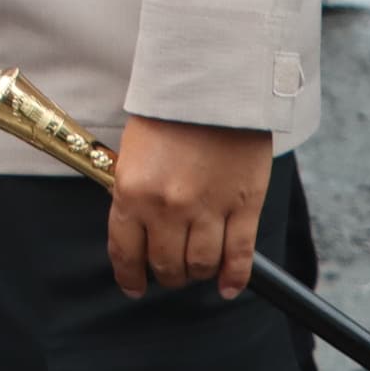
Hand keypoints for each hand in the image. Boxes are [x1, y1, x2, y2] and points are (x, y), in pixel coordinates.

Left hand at [108, 115, 271, 300]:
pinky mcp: (243, 207)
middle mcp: (167, 208)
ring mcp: (208, 210)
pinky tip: (228, 285)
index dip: (129, 276)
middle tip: (169, 271)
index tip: (133, 286)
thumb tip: (136, 229)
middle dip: (166, 274)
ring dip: (197, 273)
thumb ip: (133, 192)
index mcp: (132, 192)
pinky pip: (238, 257)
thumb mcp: (133, 153)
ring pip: (201, 265)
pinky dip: (233, 277)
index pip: (125, 251)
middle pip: (166, 264)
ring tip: (196, 268)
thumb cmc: (167, 113)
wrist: (211, 84)